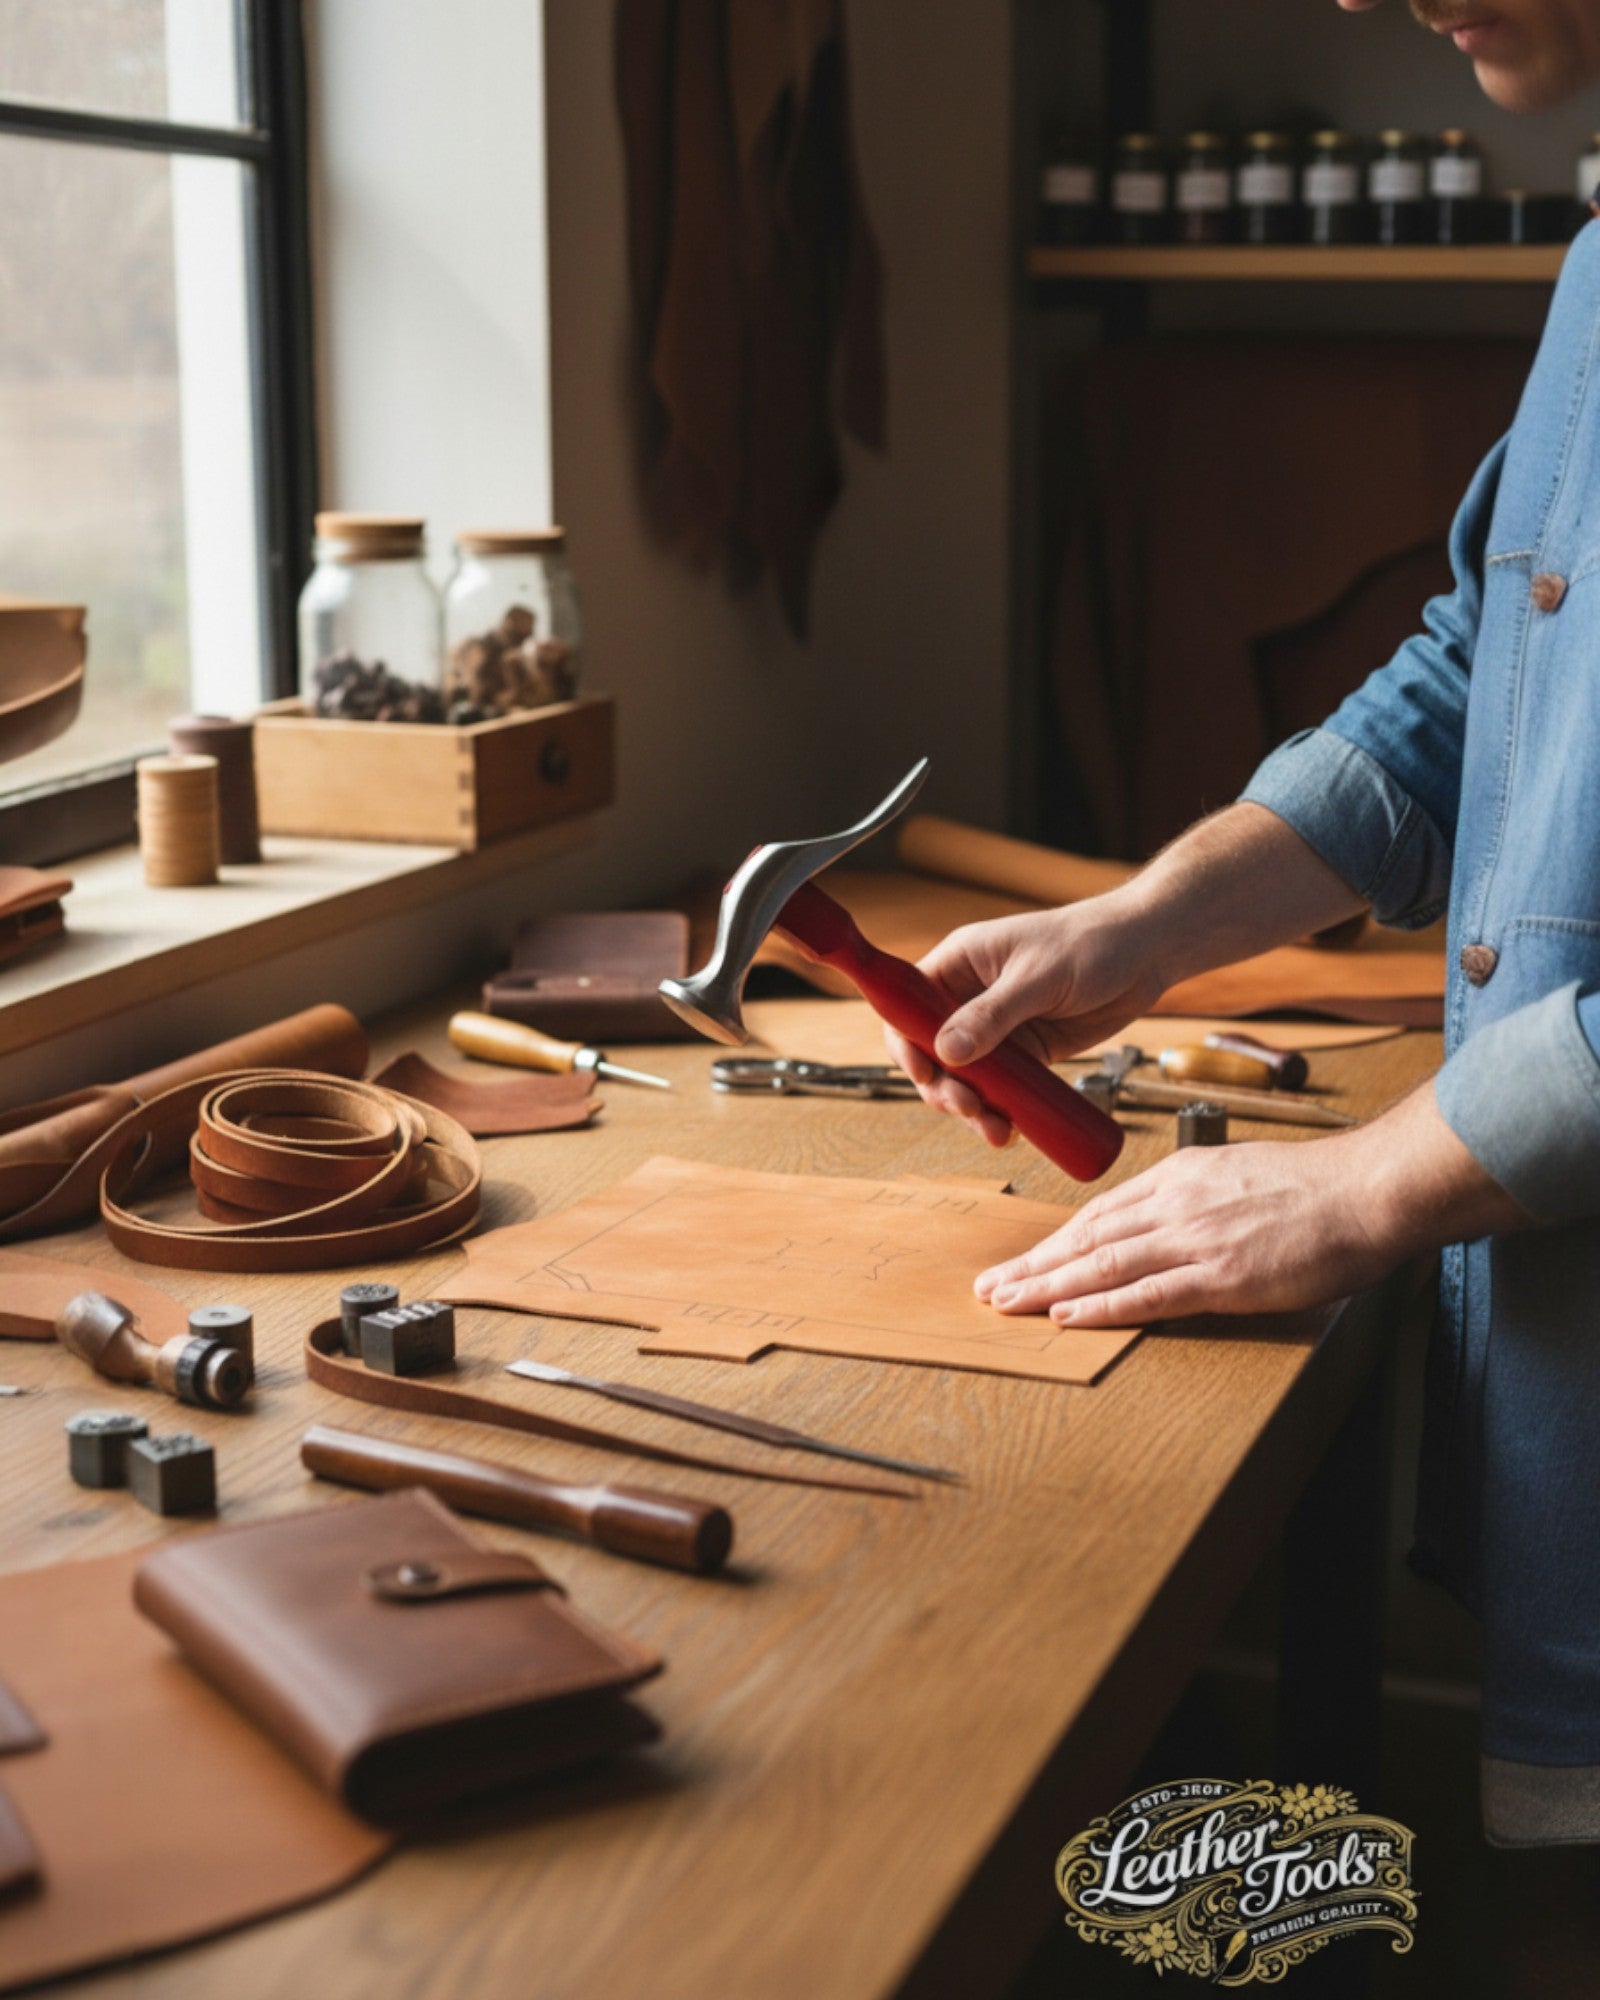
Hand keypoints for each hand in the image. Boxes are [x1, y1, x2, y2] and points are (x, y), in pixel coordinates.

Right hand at [881, 803, 1369, 1148]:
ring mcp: (999, 1028)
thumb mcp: (1039, 977)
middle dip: (944, 1087)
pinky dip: (1001, 1111)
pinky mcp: (1028, 1052)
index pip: (908, 1007)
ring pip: (966, 1079)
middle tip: (970, 1107)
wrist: (1148, 952)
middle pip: (932, 1053)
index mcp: (959, 964)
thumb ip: (993, 1015)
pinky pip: (1002, 1089)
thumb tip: (948, 1051)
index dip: (907, 1044)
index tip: (925, 1073)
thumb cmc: (1093, 943)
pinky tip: (1010, 1129)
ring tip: (996, 1129)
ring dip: (972, 1108)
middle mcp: (970, 998)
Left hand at [972, 1083, 1528, 1326]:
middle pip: (1089, 1236)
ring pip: (1104, 1263)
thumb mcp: (1242, 1174)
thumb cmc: (1319, 1187)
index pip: (1103, 1211)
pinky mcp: (1223, 1276)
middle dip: (1034, 1263)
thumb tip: (1177, 1219)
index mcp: (1182, 1177)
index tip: (1028, 1258)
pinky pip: (1149, 1294)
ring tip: (1006, 1302)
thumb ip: (1202, 1196)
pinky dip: (1102, 1305)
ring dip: (1048, 1284)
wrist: (1367, 1189)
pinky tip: (1065, 1316)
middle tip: (991, 1286)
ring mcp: (1197, 1239)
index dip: (1058, 1239)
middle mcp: (1178, 1204)